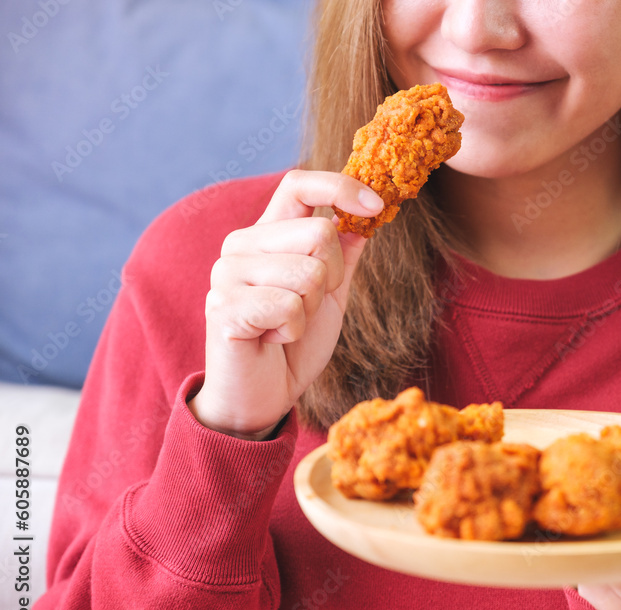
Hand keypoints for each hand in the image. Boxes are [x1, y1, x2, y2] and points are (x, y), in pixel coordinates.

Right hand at [188, 170, 383, 439]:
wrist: (262, 396)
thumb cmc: (292, 344)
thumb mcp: (329, 295)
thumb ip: (344, 255)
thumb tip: (367, 216)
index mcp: (267, 234)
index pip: (299, 184)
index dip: (341, 187)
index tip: (378, 206)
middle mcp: (240, 245)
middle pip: (320, 233)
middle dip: (332, 277)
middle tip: (308, 307)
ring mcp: (227, 274)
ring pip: (309, 272)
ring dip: (310, 309)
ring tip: (286, 326)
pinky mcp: (223, 307)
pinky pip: (289, 306)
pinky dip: (293, 331)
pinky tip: (272, 339)